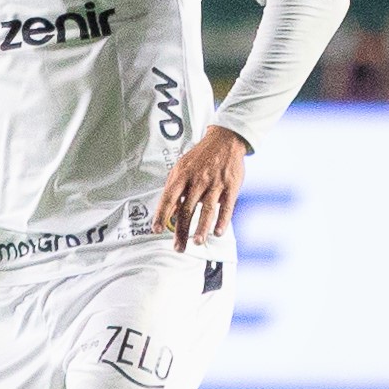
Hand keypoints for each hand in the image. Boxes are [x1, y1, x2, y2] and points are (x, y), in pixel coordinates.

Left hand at [154, 125, 247, 251]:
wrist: (224, 140)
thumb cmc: (200, 158)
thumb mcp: (183, 168)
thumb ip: (177, 189)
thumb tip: (170, 212)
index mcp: (182, 175)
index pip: (168, 198)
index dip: (161, 215)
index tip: (156, 230)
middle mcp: (198, 179)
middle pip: (187, 209)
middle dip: (181, 231)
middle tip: (178, 248)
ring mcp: (215, 183)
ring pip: (207, 210)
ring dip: (201, 228)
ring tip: (197, 243)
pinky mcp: (231, 186)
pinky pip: (227, 206)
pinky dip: (222, 220)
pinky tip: (218, 232)